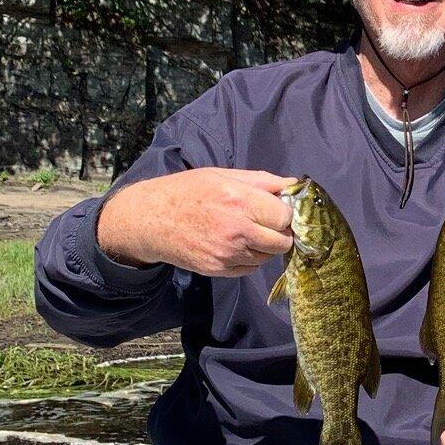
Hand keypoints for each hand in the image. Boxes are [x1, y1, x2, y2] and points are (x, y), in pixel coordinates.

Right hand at [96, 168, 295, 276]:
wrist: (150, 219)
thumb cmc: (188, 191)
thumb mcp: (223, 175)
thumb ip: (262, 181)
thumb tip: (293, 184)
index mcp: (240, 201)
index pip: (285, 217)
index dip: (286, 214)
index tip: (279, 211)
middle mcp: (236, 230)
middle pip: (282, 242)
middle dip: (281, 233)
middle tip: (270, 225)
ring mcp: (227, 253)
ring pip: (267, 257)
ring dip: (265, 247)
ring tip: (248, 232)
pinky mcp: (218, 270)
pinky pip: (249, 269)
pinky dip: (249, 259)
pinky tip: (236, 244)